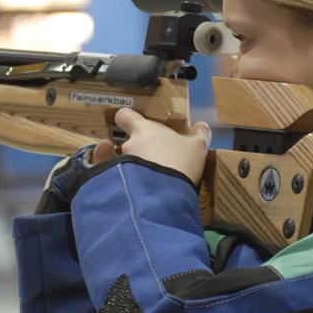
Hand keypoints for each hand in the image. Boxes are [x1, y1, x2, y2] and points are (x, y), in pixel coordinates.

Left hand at [90, 108, 211, 185]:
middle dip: (136, 151)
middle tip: (151, 161)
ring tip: (145, 181)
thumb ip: (200, 134)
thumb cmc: (181, 163)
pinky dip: (119, 184)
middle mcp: (128, 145)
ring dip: (129, 169)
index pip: (125, 115)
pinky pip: (111, 181)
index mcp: (144, 129)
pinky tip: (133, 191)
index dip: (128, 119)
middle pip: (126, 143)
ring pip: (119, 164)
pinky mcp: (113, 185)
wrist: (164, 196)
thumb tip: (201, 126)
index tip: (134, 125)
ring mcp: (117, 165)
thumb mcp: (198, 147)